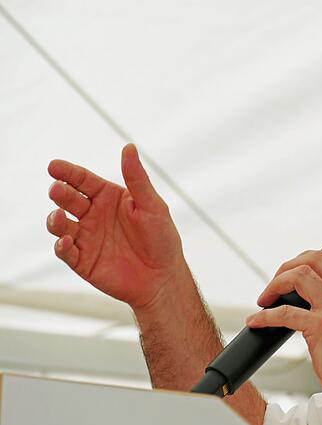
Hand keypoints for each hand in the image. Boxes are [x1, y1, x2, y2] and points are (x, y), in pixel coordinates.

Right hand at [46, 144, 185, 310]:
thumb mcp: (152, 206)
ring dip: (56, 220)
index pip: (83, 180)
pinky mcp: (83, 261)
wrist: (163, 277)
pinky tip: (65, 240)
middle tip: (58, 189)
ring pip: (60, 224)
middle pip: (69, 200)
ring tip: (59, 216)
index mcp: (108, 198)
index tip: (54, 166)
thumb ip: (137, 178)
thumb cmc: (162, 239)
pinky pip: (65, 252)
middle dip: (60, 193)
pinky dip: (61, 246)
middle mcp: (94, 215)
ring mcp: (86, 238)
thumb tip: (128, 147)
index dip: (68, 172)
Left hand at [246, 251, 321, 415]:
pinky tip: (256, 322)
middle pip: (315, 259)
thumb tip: (320, 306)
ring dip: (275, 284)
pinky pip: (285, 313)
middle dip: (288, 266)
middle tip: (275, 284)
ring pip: (300, 276)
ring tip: (265, 299)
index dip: (309, 260)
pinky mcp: (321, 328)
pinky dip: (265, 316)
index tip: (294, 273)